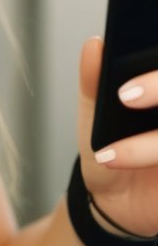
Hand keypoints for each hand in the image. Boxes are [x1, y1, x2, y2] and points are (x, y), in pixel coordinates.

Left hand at [77, 37, 157, 238]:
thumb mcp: (94, 114)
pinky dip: (147, 158)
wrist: (112, 200)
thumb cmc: (109, 145)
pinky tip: (119, 164)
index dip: (156, 76)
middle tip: (124, 97)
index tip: (127, 81)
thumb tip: (94, 45)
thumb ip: (94, 80)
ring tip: (109, 155)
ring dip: (147, 146)